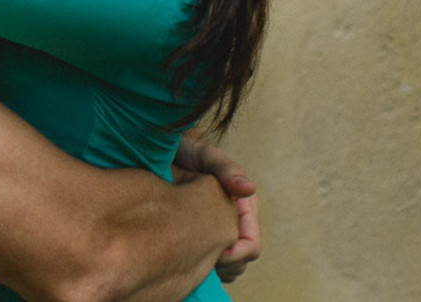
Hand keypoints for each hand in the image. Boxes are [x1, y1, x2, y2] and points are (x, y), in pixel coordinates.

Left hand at [173, 132, 261, 283]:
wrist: (169, 151)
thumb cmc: (189, 151)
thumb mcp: (206, 156)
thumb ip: (227, 169)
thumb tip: (250, 188)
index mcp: (245, 207)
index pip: (251, 246)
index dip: (234, 255)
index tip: (210, 253)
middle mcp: (239, 220)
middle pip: (242, 261)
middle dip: (225, 265)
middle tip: (198, 259)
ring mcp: (226, 229)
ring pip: (232, 267)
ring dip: (216, 268)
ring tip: (192, 259)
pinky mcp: (211, 235)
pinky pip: (216, 264)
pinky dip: (206, 267)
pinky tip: (187, 258)